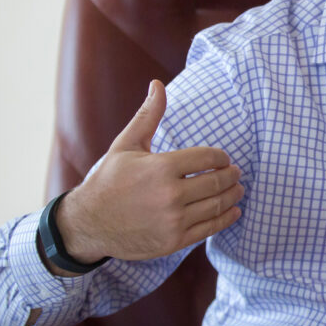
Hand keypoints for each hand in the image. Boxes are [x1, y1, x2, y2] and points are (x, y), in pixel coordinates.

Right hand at [53, 80, 243, 272]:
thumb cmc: (109, 180)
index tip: (224, 158)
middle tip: (236, 173)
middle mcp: (170, 195)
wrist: (88, 223)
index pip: (208, 157)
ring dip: (233, 196)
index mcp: (161, 168)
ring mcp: (173, 220)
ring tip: (238, 190)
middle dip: (231, 176)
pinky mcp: (173, 241)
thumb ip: (148, 116)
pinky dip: (226, 219)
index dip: (221, 157)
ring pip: (217, 205)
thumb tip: (157, 84)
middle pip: (216, 182)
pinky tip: (233, 211)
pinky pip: (209, 228)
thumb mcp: (126, 145)